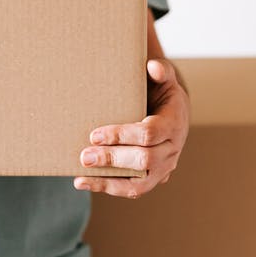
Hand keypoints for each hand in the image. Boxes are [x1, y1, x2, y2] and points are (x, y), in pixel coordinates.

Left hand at [73, 57, 189, 198]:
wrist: (173, 114)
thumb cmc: (162, 92)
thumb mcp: (164, 78)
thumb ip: (160, 71)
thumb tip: (152, 66)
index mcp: (174, 123)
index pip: (148, 134)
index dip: (121, 135)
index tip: (95, 134)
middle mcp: (172, 149)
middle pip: (144, 160)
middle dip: (112, 158)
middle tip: (85, 155)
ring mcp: (164, 168)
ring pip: (140, 182)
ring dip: (109, 180)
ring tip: (81, 176)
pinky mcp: (152, 178)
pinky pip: (133, 189)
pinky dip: (108, 188)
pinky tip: (83, 182)